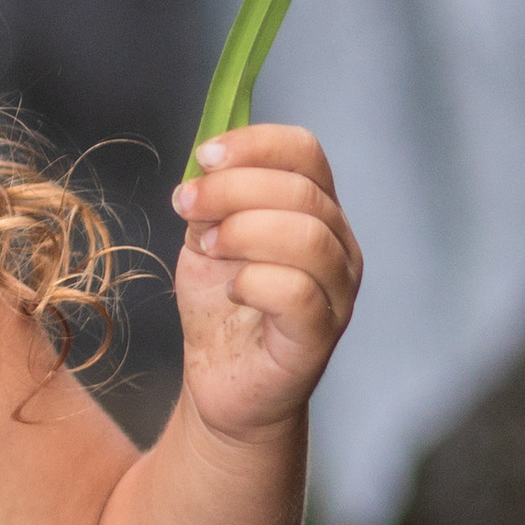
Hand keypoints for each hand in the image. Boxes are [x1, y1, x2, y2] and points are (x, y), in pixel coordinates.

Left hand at [169, 122, 361, 443]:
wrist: (223, 381)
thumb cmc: (223, 307)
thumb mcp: (206, 239)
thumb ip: (211, 202)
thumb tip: (203, 169)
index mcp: (314, 209)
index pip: (305, 151)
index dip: (255, 144)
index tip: (203, 156)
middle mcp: (338, 244)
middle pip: (302, 190)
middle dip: (232, 190)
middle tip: (186, 206)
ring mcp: (337, 291)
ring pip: (308, 237)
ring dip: (244, 232)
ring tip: (208, 249)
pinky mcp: (320, 335)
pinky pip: (299, 294)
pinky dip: (255, 282)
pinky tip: (232, 290)